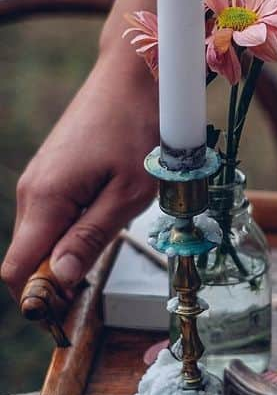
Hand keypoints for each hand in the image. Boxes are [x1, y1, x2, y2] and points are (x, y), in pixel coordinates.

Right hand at [2, 51, 157, 301]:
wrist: (134, 77)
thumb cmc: (140, 128)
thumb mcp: (130, 192)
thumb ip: (92, 237)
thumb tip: (61, 279)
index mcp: (45, 199)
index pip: (18, 270)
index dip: (38, 300)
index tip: (67, 317)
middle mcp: (31, 191)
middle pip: (26, 258)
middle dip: (52, 283)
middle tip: (91, 295)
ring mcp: (39, 180)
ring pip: (38, 238)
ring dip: (63, 257)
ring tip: (100, 258)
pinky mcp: (52, 173)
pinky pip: (50, 218)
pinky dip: (67, 234)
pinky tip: (98, 229)